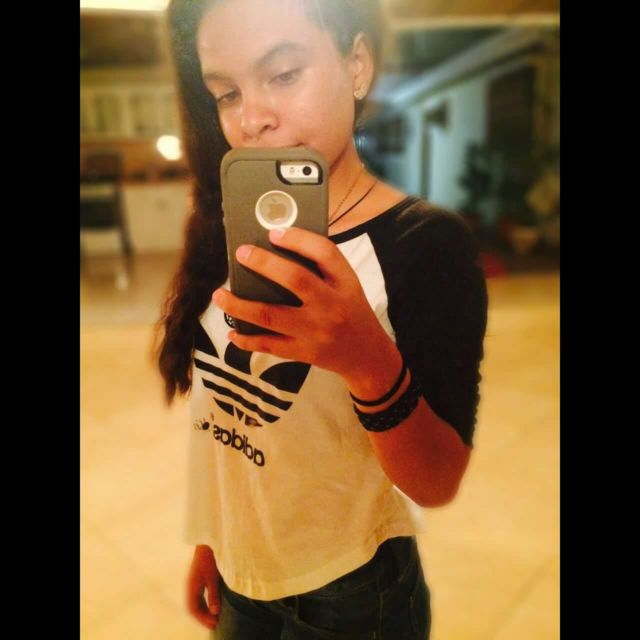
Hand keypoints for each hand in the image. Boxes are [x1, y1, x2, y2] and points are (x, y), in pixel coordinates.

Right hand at [186, 545, 220, 629]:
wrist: (203, 545)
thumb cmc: (208, 561)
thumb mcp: (213, 578)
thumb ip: (213, 595)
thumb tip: (215, 612)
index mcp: (191, 589)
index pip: (194, 610)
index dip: (203, 619)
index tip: (213, 624)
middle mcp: (189, 589)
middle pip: (194, 609)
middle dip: (203, 618)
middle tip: (214, 624)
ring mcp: (190, 586)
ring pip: (195, 604)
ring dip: (203, 612)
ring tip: (213, 618)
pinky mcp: (194, 582)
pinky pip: (197, 598)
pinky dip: (203, 605)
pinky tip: (210, 606)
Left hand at [212, 227, 401, 392]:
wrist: (367, 356)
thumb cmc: (352, 313)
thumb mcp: (348, 286)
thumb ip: (323, 268)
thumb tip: (279, 246)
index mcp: (345, 283)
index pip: (325, 253)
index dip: (298, 238)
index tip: (274, 232)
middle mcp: (331, 306)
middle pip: (296, 279)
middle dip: (264, 264)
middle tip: (241, 254)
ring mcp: (315, 332)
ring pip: (271, 315)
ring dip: (240, 305)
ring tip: (220, 295)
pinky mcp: (303, 352)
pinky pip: (269, 346)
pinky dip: (247, 340)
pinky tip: (232, 333)